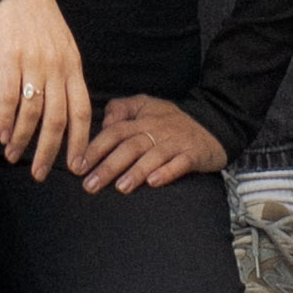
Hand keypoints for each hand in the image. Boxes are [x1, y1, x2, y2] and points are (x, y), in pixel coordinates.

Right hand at [0, 0, 93, 179]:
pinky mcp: (9, 58)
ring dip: (21, 139)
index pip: (82, 111)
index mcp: (73, 67)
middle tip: (40, 173)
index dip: (81, 141)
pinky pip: (8, 97)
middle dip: (48, 152)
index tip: (77, 165)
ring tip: (13, 156)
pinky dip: (4, 119)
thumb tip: (66, 113)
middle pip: (56, 120)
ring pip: (31, 113)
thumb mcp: (64, 47)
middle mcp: (57, 68)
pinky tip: (1, 134)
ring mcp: (33, 63)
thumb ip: (66, 77)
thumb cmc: (41, 22)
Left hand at [73, 96, 224, 195]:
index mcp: (142, 118)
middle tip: (90, 185)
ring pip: (152, 156)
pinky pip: (179, 163)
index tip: (78, 166)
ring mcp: (175, 142)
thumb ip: (122, 109)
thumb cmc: (173, 120)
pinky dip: (167, 172)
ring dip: (135, 171)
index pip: (114, 131)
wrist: (214, 123)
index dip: (95, 148)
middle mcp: (157, 129)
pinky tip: (154, 182)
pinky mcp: (193, 154)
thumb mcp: (147, 105)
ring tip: (121, 187)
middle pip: (129, 146)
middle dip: (108, 166)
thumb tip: (104, 122)